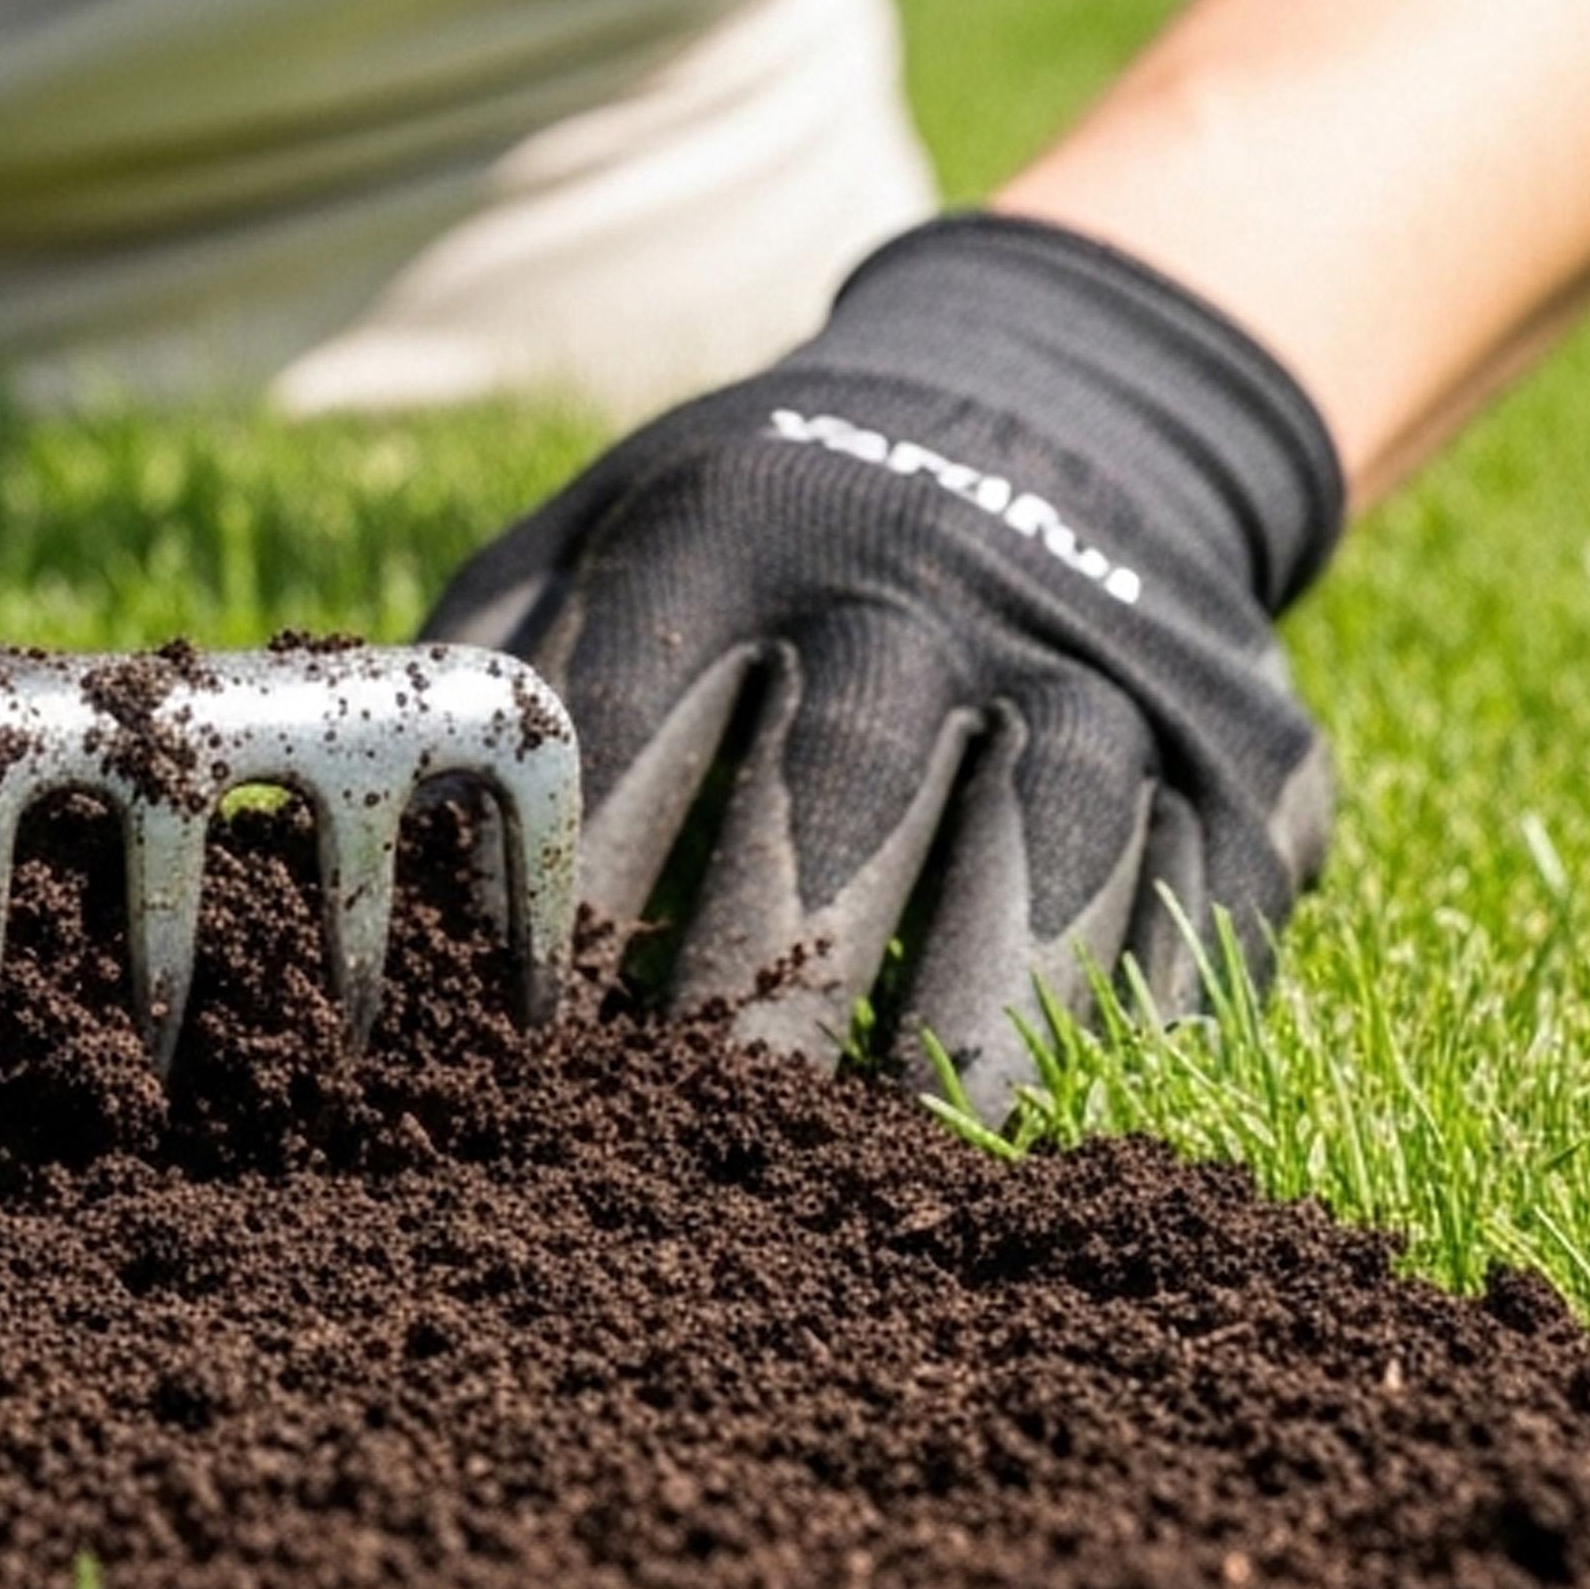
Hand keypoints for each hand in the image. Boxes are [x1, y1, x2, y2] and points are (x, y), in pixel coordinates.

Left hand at [425, 216, 1343, 1106]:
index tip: (527, 1037)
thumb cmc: (772, 525)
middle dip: (764, 981)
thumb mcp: (613, 521)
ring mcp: (1097, 653)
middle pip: (838, 793)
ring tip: (886, 1175)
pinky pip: (1195, 898)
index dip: (574, 883)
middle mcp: (920, 575)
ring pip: (1037, 855)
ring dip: (962, 1029)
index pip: (631, 719)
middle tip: (703, 1147)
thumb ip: (487, 656)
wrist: (1060, 413)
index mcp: (729, 526)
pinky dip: (1127, 1021)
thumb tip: (347, 829)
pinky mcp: (1242, 743)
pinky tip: (1052, 1127)